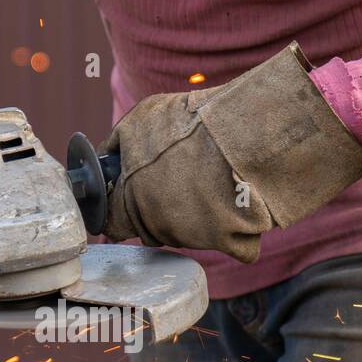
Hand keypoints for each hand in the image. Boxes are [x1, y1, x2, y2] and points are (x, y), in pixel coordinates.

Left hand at [101, 43, 361, 261]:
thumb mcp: (143, 117)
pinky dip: (234, 231)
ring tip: (210, 182)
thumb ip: (118, 144)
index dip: (113, 210)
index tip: (122, 200)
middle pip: (147, 229)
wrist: (257, 126)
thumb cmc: (200, 118)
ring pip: (183, 235)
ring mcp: (190, 234)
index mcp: (128, 194)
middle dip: (155, 209)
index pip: (108, 220)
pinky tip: (236, 201)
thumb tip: (104, 159)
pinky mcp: (229, 242)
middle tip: (180, 181)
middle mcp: (154, 220)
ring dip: (192, 216)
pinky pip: (230, 244)